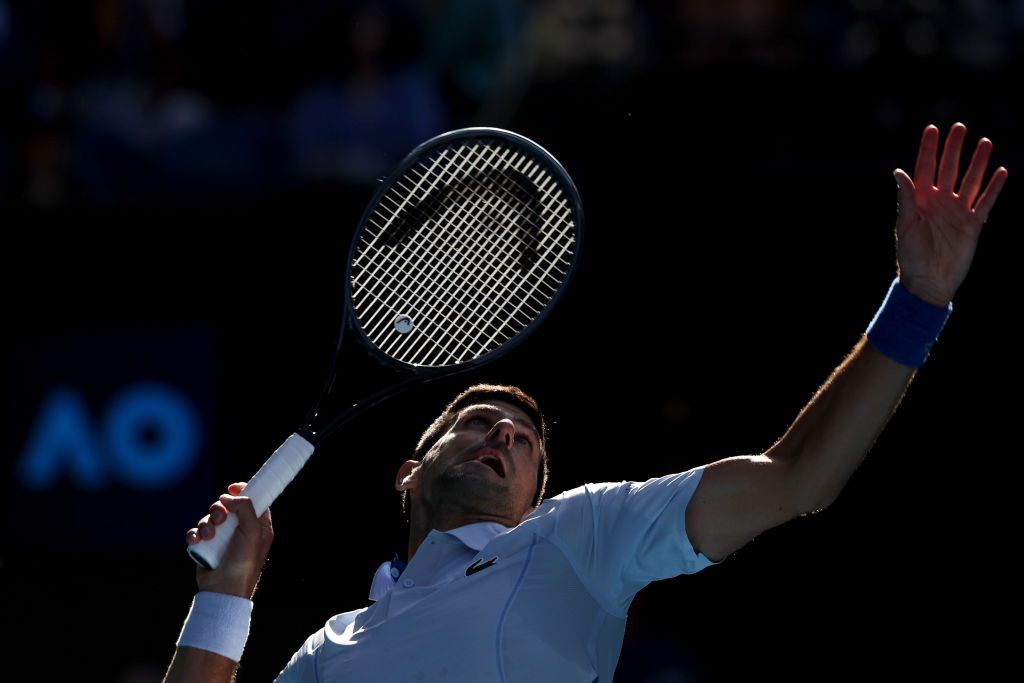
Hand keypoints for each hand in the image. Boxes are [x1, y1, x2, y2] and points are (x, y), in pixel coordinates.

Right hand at [186, 482, 273, 598]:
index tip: (232, 487)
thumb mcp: (253, 532)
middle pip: (227, 506)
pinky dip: (195, 534)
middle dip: (220, 509)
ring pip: (210, 518)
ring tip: (209, 536)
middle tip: (220, 518)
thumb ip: (245, 508)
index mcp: (258, 526)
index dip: (243, 491)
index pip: (253, 501)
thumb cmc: (243, 563)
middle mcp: (241, 530)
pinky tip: (197, 540)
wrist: (223, 589)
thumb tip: (229, 496)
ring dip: (206, 523)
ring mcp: (223, 538)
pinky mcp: (207, 546)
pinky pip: (197, 531)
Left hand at [893, 122, 1007, 305]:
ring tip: (985, 142)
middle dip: (954, 149)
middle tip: (960, 127)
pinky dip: (993, 188)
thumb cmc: (911, 256)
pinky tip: (1000, 171)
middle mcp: (940, 202)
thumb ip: (905, 198)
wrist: (928, 282)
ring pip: (970, 181)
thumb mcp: (905, 225)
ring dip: (977, 163)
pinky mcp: (973, 225)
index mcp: (920, 200)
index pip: (925, 169)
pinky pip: (985, 202)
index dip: (929, 149)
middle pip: (949, 169)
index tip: (932, 129)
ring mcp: (957, 212)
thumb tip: (899, 171)